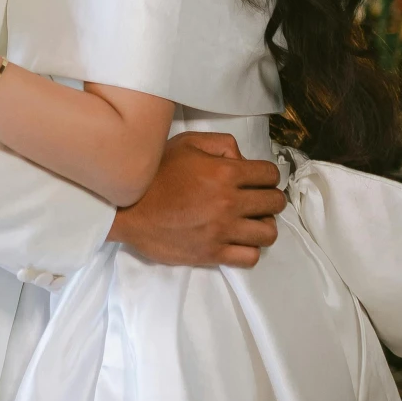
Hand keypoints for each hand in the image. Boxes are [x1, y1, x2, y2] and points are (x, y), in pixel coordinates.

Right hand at [107, 132, 285, 268]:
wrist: (126, 207)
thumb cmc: (156, 173)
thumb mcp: (187, 143)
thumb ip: (221, 145)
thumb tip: (243, 160)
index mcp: (225, 172)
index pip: (270, 175)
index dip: (268, 175)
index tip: (259, 179)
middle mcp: (229, 202)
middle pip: (274, 203)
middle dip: (270, 198)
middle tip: (257, 200)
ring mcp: (222, 231)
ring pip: (268, 233)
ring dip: (264, 225)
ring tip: (250, 222)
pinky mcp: (212, 253)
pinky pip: (250, 257)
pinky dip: (250, 249)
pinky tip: (239, 240)